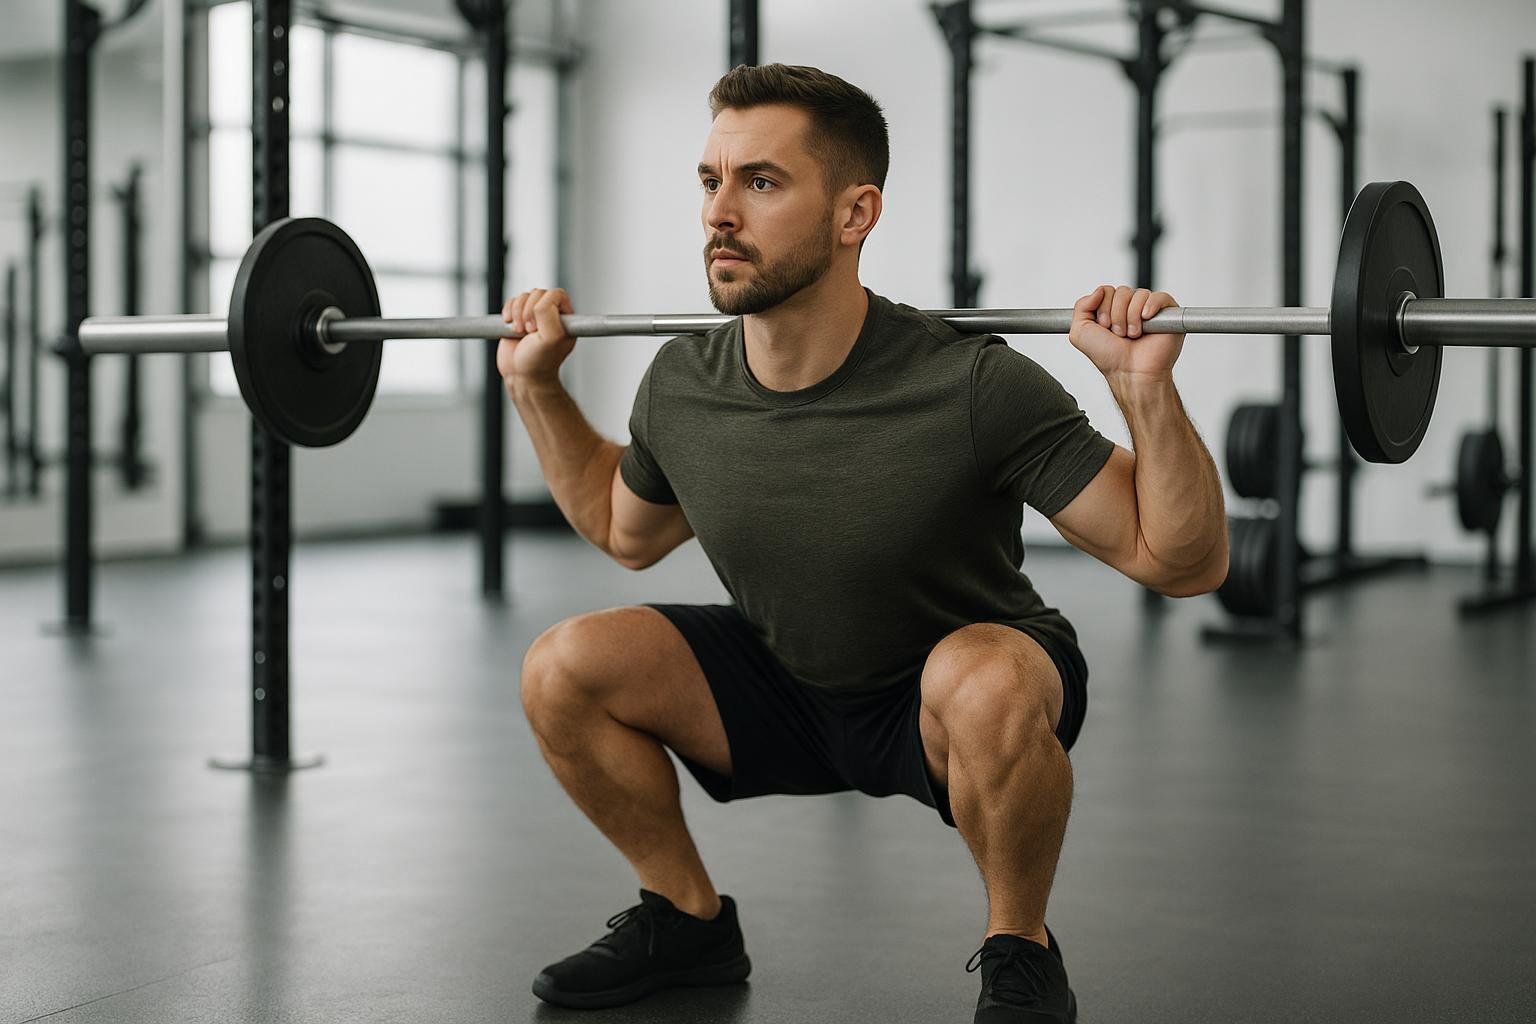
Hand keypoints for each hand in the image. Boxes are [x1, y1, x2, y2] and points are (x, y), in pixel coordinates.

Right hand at [498, 287, 576, 386]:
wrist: (522, 376)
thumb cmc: (540, 362)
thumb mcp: (552, 337)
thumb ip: (548, 313)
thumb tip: (538, 301)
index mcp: (565, 318)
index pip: (556, 294)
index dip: (544, 306)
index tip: (540, 327)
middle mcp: (551, 314)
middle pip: (537, 293)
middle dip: (528, 311)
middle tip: (530, 331)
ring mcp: (534, 315)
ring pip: (523, 296)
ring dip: (517, 313)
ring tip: (520, 331)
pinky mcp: (518, 317)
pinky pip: (511, 302)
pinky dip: (508, 313)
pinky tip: (511, 328)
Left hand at [1068, 285, 1182, 382]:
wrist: (1130, 372)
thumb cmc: (1109, 357)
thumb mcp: (1080, 332)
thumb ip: (1081, 306)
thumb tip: (1099, 290)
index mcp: (1112, 310)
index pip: (1106, 291)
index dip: (1103, 308)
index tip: (1104, 328)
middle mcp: (1130, 308)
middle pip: (1122, 291)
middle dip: (1116, 315)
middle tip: (1119, 334)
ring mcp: (1149, 310)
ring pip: (1138, 294)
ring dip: (1131, 317)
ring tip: (1132, 335)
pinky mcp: (1168, 313)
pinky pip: (1159, 297)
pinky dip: (1150, 306)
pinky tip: (1146, 320)